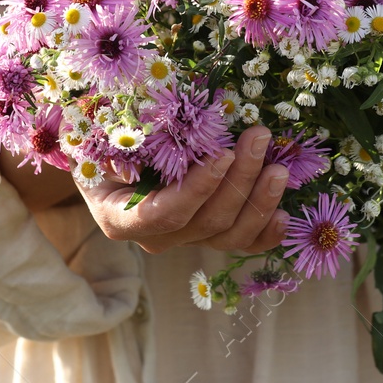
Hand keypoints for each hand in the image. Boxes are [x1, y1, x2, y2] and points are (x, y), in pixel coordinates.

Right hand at [77, 124, 290, 254]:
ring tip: (279, 169)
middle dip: (238, 180)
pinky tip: (284, 215)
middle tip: (259, 138)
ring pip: (228, 236)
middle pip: (205, 222)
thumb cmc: (99, 141)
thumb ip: (118, 147)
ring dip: (258, 203)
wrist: (105, 156)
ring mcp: (185, 238)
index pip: (164, 214)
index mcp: (121, 217)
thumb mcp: (98, 139)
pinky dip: (265, 233)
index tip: (223, 154)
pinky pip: (241, 244)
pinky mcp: (208, 233)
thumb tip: (141, 151)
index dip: (197, 189)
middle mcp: (155, 236)